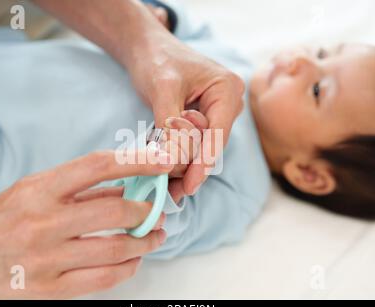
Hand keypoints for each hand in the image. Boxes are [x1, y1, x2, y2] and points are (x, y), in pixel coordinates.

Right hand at [0, 150, 172, 298]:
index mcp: (38, 190)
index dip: (137, 162)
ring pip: (114, 249)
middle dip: (146, 211)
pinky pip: (102, 279)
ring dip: (144, 241)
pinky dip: (127, 268)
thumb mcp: (32, 192)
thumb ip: (80, 191)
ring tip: (154, 235)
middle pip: (114, 211)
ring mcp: (46, 259)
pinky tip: (133, 259)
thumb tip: (126, 189)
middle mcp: (42, 222)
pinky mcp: (48, 290)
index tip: (161, 162)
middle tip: (157, 211)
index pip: (98, 166)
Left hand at [127, 31, 244, 195]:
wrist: (146, 48)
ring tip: (167, 187)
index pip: (218, 134)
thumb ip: (171, 124)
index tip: (190, 186)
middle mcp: (228, 103)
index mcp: (227, 89)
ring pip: (202, 148)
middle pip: (211, 145)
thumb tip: (173, 161)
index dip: (204, 163)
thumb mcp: (162, 89)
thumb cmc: (156, 59)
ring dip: (184, 166)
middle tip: (172, 191)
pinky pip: (194, 143)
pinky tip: (167, 172)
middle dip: (191, 167)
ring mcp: (216, 113)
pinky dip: (179, 155)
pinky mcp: (203, 120)